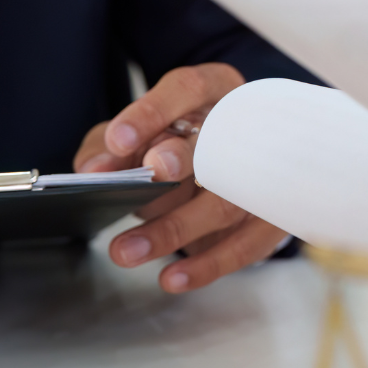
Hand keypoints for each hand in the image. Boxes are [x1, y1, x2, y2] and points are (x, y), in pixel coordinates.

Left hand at [76, 63, 289, 292]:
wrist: (233, 161)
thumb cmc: (177, 140)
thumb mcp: (137, 132)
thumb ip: (108, 146)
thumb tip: (93, 171)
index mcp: (216, 90)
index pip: (187, 90)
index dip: (153, 113)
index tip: (120, 140)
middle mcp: (249, 127)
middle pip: (221, 142)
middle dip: (184, 158)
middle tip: (151, 173)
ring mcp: (267, 175)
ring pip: (228, 201)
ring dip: (175, 228)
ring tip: (126, 250)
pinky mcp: (274, 217)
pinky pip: (246, 245)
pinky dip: (208, 264)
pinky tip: (173, 278)